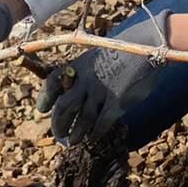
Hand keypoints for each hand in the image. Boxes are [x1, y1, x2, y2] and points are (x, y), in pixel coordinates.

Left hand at [35, 12, 169, 143]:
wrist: (145, 46)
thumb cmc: (122, 51)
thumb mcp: (97, 57)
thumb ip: (86, 74)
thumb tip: (77, 94)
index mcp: (78, 66)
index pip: (53, 82)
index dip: (46, 97)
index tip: (42, 109)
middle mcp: (86, 80)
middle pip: (64, 107)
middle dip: (59, 123)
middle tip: (58, 133)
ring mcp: (101, 91)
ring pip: (82, 120)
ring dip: (76, 133)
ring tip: (73, 141)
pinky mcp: (117, 102)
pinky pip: (102, 123)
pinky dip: (96, 133)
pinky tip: (93, 138)